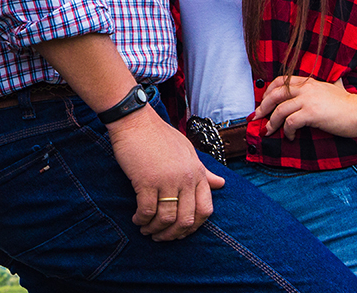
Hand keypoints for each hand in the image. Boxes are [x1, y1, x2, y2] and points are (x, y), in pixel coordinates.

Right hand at [104, 106, 225, 240]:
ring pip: (167, 218)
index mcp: (197, 172)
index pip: (206, 209)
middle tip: (161, 236)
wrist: (135, 120)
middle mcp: (185, 178)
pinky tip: (137, 219)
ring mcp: (167, 180)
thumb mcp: (187, 151)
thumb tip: (221, 184)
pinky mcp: (147, 180)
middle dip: (173, 234)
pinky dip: (142, 220)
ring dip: (156, 229)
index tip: (181, 230)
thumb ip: (203, 171)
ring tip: (146, 229)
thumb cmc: (159, 134)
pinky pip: (147, 210)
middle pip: (186, 219)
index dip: (194, 226)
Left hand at [255, 76, 356, 138]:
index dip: (268, 92)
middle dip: (263, 107)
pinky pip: (291, 122)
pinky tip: (290, 137)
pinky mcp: (312, 113)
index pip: (280, 81)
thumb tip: (324, 86)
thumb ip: (322, 87)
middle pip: (275, 94)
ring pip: (280, 110)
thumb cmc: (348, 104)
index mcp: (308, 82)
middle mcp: (305, 89)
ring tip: (269, 131)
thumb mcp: (332, 88)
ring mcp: (308, 100)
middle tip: (257, 118)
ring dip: (272, 122)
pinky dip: (287, 131)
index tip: (263, 102)